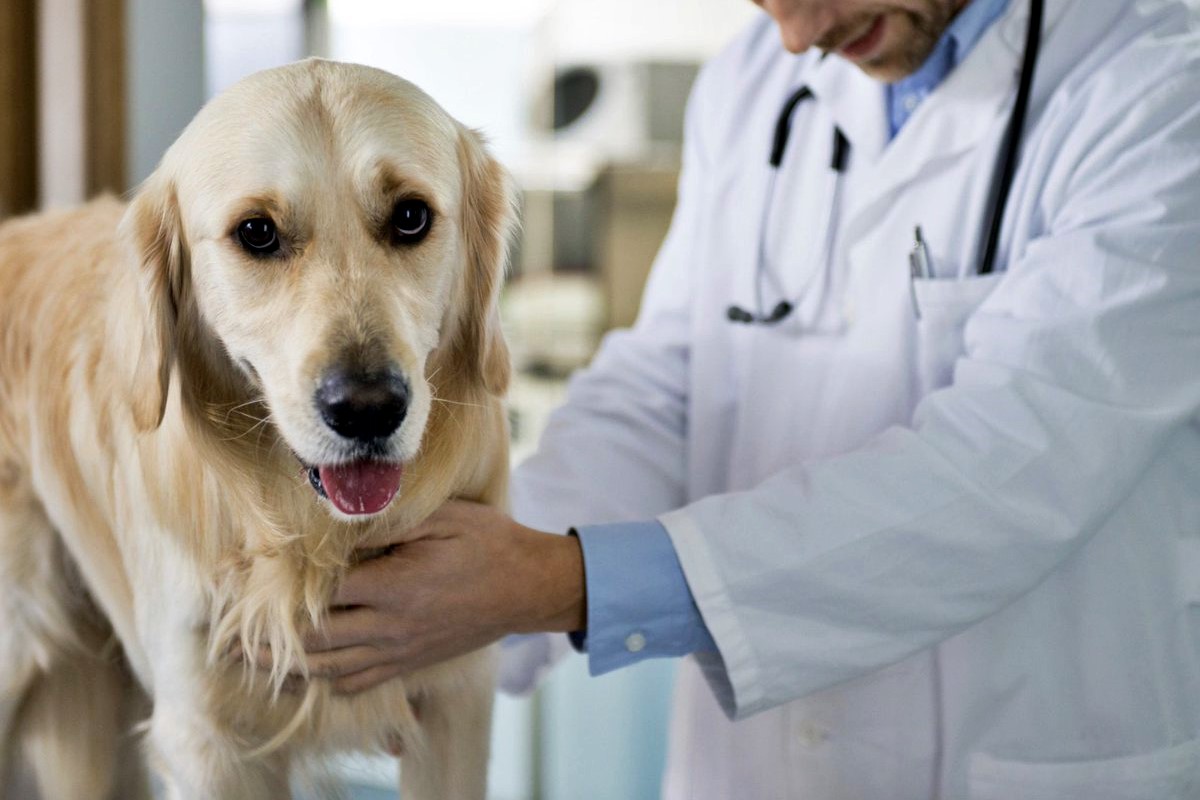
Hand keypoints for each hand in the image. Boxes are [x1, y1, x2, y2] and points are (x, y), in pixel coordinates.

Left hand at [266, 500, 584, 693]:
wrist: (529, 587)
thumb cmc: (489, 543)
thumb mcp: (443, 517)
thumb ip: (390, 521)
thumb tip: (339, 522)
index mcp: (395, 586)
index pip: (321, 594)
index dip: (280, 588)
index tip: (248, 577)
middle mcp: (391, 626)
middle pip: (313, 642)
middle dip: (267, 640)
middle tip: (229, 633)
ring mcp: (400, 650)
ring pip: (330, 670)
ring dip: (287, 667)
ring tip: (252, 658)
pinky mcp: (411, 663)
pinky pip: (359, 683)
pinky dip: (327, 681)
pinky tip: (310, 671)